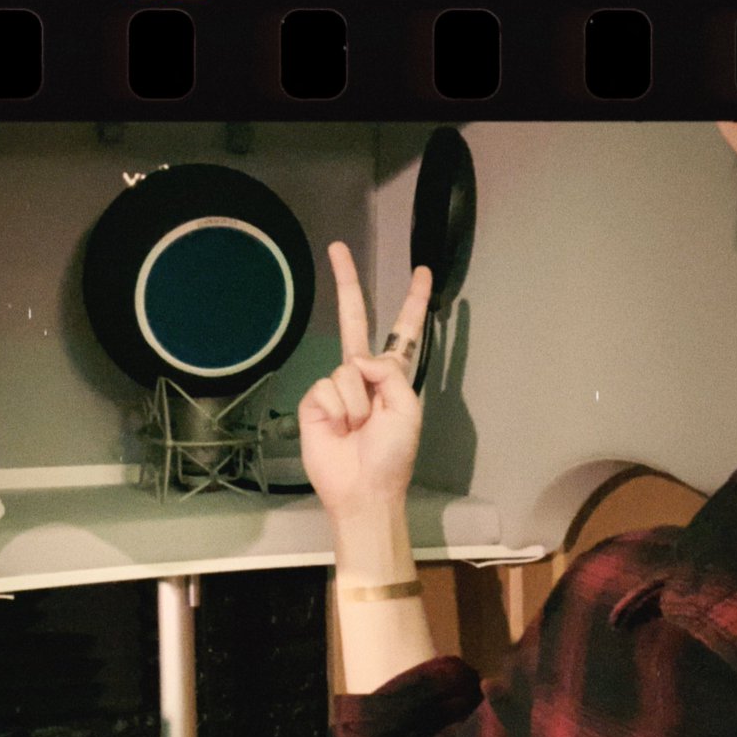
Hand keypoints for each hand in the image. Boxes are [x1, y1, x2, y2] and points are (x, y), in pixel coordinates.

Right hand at [298, 242, 431, 519]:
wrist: (363, 488)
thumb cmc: (392, 454)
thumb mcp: (407, 408)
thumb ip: (390, 372)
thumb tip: (356, 361)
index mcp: (393, 375)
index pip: (403, 330)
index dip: (412, 301)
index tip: (421, 271)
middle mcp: (364, 374)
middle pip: (355, 320)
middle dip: (347, 283)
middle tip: (337, 247)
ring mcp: (337, 386)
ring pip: (347, 369)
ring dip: (357, 404)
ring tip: (358, 430)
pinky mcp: (315, 400)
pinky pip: (327, 388)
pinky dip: (337, 410)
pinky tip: (339, 430)